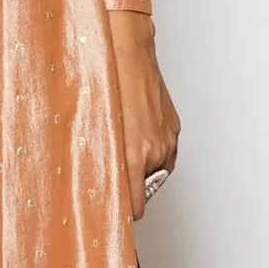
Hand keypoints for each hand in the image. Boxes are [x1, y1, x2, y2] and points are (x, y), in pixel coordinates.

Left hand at [108, 10, 179, 220]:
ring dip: (141, 169)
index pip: (134, 207)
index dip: (122, 212)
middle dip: (129, 187)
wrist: (126, 52)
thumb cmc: (104, 85)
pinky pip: (165, 154)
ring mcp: (167, 140)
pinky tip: (137, 138)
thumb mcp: (95, 128)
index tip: (112, 214)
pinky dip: (153, 153)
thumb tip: (99, 181)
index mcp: (132, 157)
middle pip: (145, 191)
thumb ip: (101, 160)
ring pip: (156, 171)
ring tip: (123, 151)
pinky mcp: (173, 128)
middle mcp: (154, 152)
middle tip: (110, 176)